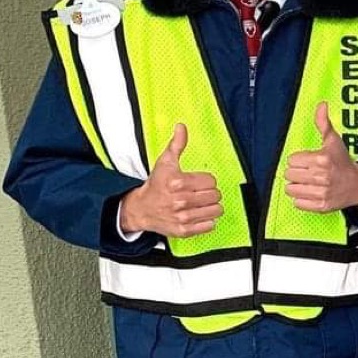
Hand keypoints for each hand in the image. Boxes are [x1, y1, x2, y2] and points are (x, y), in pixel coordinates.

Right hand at [119, 123, 223, 237]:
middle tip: (199, 193)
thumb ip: (177, 144)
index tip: (197, 182)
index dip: (206, 181)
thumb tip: (181, 127)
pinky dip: (207, 220)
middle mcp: (180, 201)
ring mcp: (183, 217)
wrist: (141, 209)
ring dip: (211, 207)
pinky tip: (197, 214)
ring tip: (200, 204)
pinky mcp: (184, 230)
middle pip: (215, 195)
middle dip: (210, 193)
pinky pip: (210, 225)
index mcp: (178, 182)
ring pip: (216, 210)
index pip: (211, 181)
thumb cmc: (156, 185)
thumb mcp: (165, 162)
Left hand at [285, 103, 357, 212]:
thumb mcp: (334, 140)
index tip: (307, 161)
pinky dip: (301, 199)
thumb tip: (321, 106)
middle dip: (296, 172)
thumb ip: (323, 123)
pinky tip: (310, 192)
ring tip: (307, 182)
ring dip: (296, 186)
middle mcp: (321, 176)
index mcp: (321, 159)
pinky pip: (298, 203)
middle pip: (289, 175)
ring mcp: (321, 192)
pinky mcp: (321, 206)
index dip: (298, 160)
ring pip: (291, 189)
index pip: (291, 160)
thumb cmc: (343, 162)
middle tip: (307, 172)